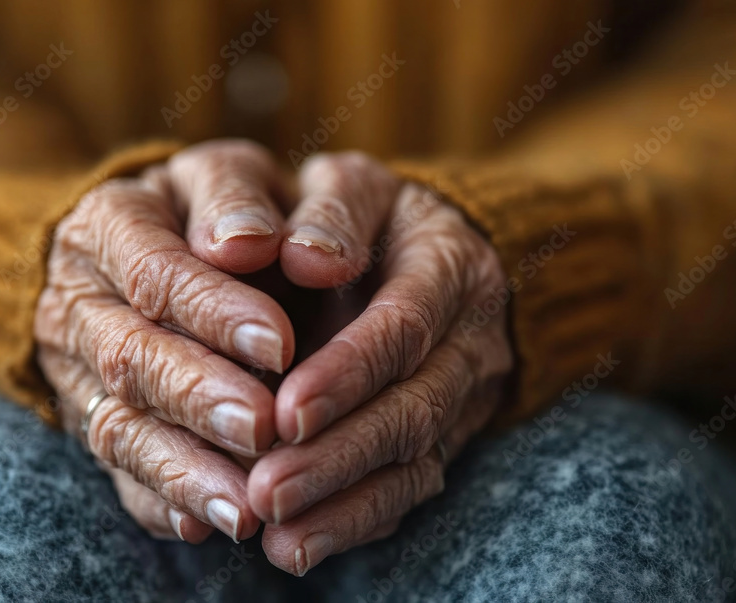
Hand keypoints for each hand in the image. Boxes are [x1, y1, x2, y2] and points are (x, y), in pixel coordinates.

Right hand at [34, 139, 296, 542]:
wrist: (146, 243)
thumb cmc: (209, 206)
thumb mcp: (223, 176)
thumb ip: (236, 197)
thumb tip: (248, 241)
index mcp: (108, 224)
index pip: (154, 272)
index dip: (213, 311)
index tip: (282, 343)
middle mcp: (78, 299)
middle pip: (128, 357)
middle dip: (197, 397)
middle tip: (263, 428)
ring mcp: (76, 368)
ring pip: (117, 426)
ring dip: (182, 470)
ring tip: (246, 507)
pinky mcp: (89, 420)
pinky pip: (115, 470)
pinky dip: (160, 502)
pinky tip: (208, 525)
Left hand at [247, 153, 514, 574]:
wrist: (430, 253)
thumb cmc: (368, 217)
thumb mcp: (354, 188)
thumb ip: (331, 212)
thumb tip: (308, 258)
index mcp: (450, 265)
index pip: (405, 325)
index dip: (350, 371)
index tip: (287, 411)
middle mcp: (469, 337)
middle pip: (415, 407)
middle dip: (341, 454)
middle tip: (266, 491)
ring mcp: (462, 393)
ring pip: (415, 459)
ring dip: (344, 501)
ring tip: (276, 532)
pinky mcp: (442, 434)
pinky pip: (409, 488)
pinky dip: (355, 522)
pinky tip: (296, 547)